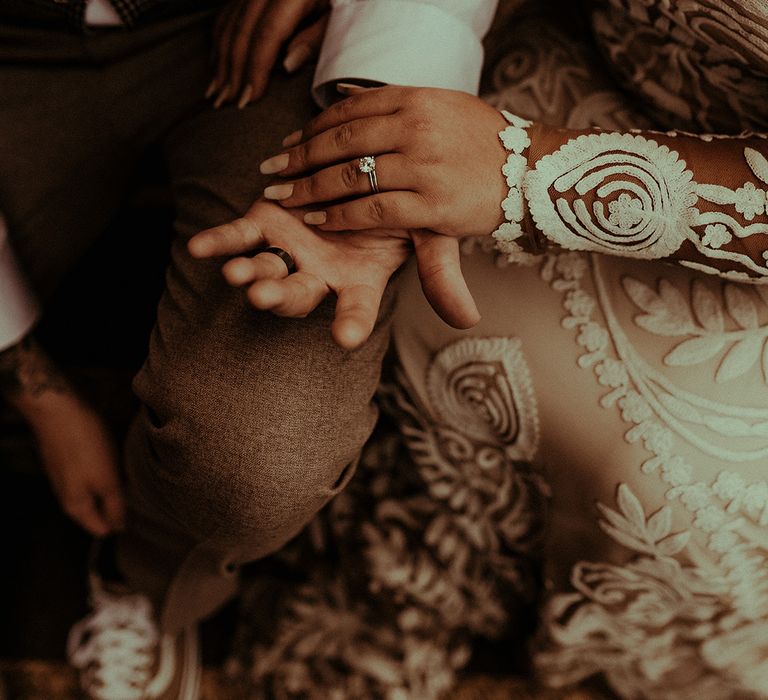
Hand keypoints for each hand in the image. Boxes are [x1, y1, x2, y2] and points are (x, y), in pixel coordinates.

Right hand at [0, 338, 124, 536]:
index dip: (122, 522)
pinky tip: (116, 458)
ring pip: (96, 491)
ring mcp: (67, 477)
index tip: (141, 509)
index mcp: (76, 506)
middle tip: (138, 487)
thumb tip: (120, 528)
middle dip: (119, 503)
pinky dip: (105, 470)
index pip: (101, 528)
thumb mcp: (106, 479)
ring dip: (114, 485)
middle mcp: (68, 496)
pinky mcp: (69, 460)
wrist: (59, 409)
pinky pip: (91, 474)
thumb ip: (114, 506)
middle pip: (99, 511)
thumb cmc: (85, 444)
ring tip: (131, 471)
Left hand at [188, 201, 479, 347]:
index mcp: (357, 282)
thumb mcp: (426, 236)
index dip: (349, 323)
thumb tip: (469, 321)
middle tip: (269, 297)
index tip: (344, 340)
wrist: (362, 176)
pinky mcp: (263, 227)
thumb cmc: (397, 211)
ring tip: (238, 275)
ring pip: (266, 269)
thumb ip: (440, 273)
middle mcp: (319, 275)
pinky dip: (218, 243)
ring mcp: (289, 253)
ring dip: (249, 274)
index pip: (356, 310)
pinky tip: (201, 251)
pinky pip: (238, 237)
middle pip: (299, 293)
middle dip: (282, 297)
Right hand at [209, 0, 328, 107]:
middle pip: (243, 31)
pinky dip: (221, 41)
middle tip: (226, 103)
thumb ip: (316, 39)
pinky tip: (218, 64)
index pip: (267, 34)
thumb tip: (287, 66)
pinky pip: (227, 14)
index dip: (255, 69)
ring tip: (217, 93)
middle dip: (233, 70)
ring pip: (230, 24)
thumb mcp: (340, 17)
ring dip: (222, 60)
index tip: (248, 100)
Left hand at [258, 86, 509, 235]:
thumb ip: (394, 103)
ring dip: (309, 189)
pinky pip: (372, 210)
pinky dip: (339, 216)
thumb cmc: (484, 143)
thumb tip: (346, 94)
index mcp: (415, 99)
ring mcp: (422, 166)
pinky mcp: (431, 205)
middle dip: (298, 159)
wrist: (532, 173)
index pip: (348, 111)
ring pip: (349, 176)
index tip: (287, 146)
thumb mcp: (442, 106)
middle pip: (339, 141)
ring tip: (284, 198)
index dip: (310, 130)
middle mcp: (415, 128)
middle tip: (271, 172)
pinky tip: (318, 220)